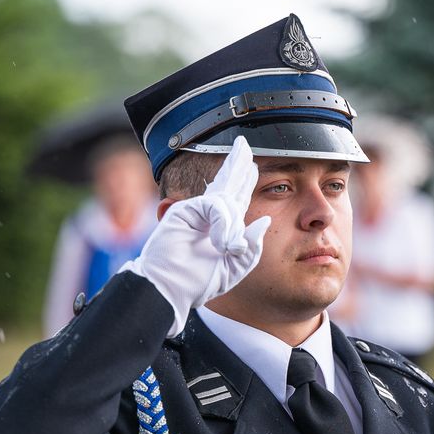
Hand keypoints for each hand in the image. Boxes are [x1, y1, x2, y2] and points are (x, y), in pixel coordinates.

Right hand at [125, 137, 270, 335]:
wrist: (169, 289)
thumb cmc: (196, 282)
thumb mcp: (233, 268)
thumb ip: (251, 247)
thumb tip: (265, 221)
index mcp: (220, 227)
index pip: (236, 198)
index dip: (244, 179)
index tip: (251, 163)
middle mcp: (207, 215)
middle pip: (228, 183)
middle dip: (237, 164)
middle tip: (244, 144)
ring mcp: (195, 210)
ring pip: (227, 201)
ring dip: (231, 227)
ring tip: (225, 248)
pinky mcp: (186, 209)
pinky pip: (216, 206)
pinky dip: (222, 224)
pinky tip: (220, 242)